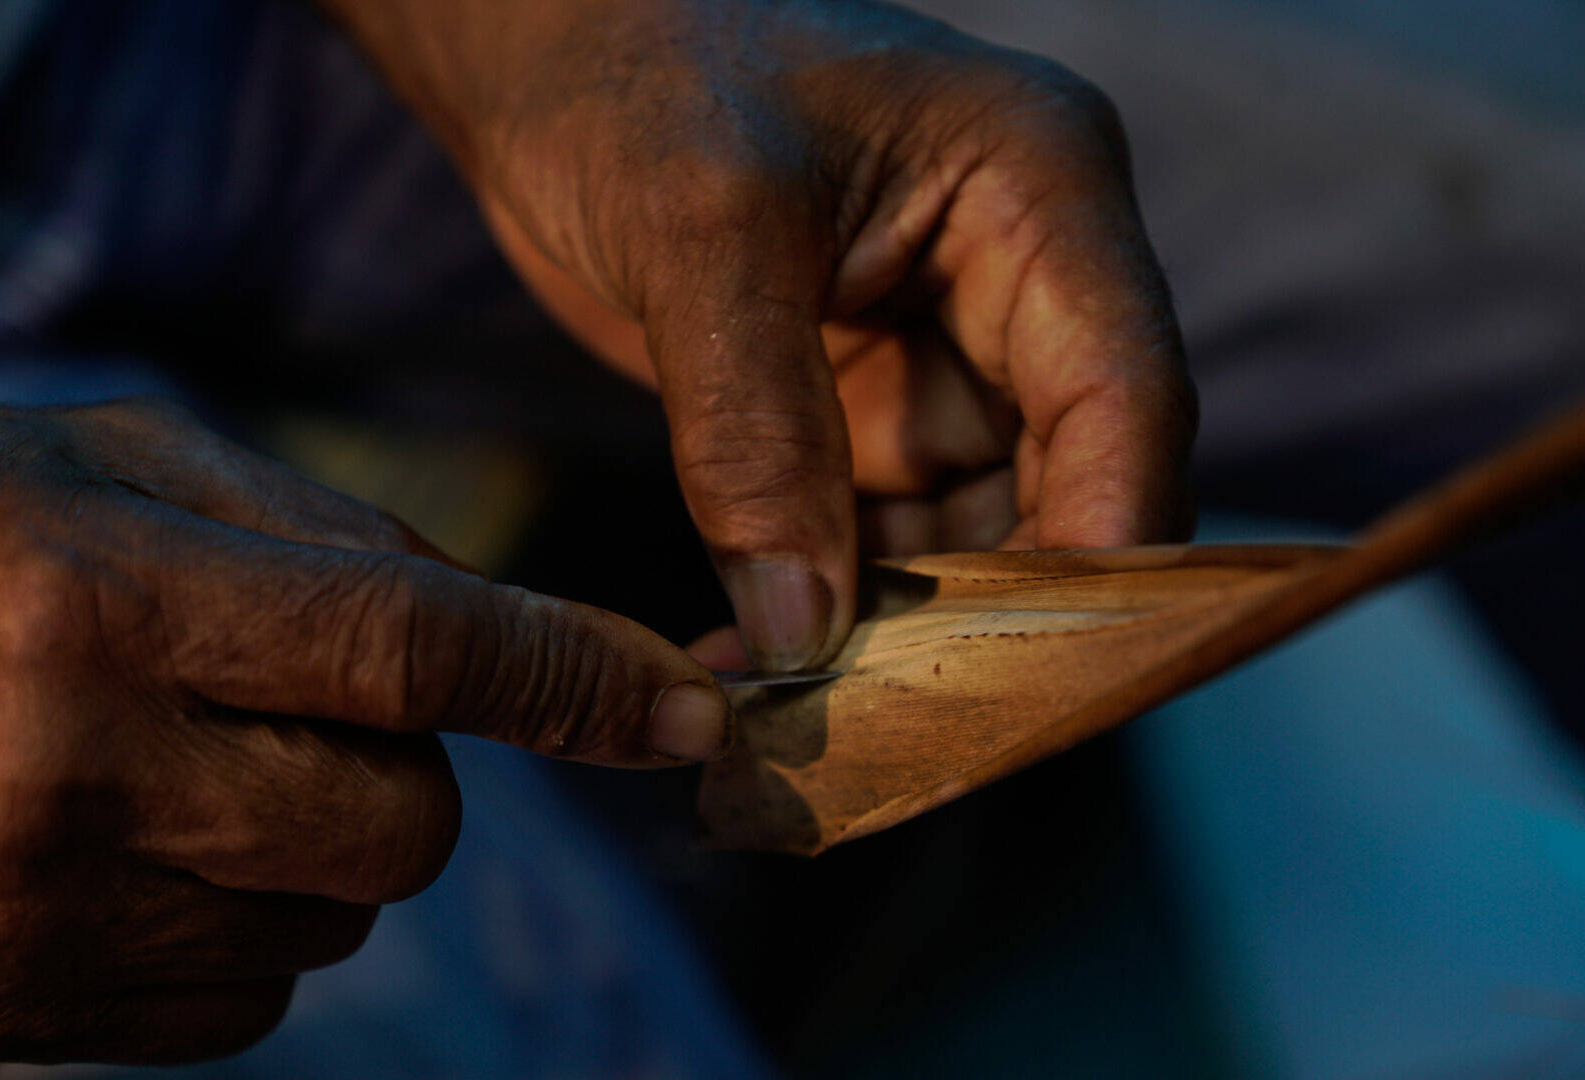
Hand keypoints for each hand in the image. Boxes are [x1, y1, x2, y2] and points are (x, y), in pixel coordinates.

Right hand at [0, 400, 727, 1062]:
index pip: (409, 653)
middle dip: (418, 768)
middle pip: (402, 828)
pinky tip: (146, 838)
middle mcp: (70, 772)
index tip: (686, 709)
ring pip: (334, 928)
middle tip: (319, 703)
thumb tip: (501, 633)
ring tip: (192, 758)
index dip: (572, 680)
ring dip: (320, 845)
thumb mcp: (110, 448)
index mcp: (101, 598)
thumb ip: (321, 530)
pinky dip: (246, 921)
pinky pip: (243, 1000)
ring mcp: (30, 918)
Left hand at [326, 0, 1195, 668]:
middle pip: (1065, 483)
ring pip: (971, 531)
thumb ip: (758, 436)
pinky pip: (876, 537)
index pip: (1124, 392)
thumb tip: (807, 636)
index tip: (1041, 677)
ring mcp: (937, 352)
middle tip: (911, 727)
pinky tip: (763, 666)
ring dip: (904, 630)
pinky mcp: (855, 407)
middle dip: (998, 613)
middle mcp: (1014, 280)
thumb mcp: (703, 233)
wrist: (542, 57)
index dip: (1104, 543)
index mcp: (1037, 191)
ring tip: (815, 717)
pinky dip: (830, 606)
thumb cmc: (637, 72)